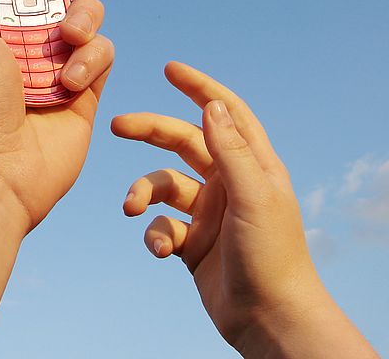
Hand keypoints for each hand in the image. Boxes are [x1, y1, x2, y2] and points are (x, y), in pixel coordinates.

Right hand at [112, 62, 376, 357]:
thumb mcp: (253, 196)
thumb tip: (210, 104)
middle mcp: (228, 183)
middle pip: (183, 142)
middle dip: (150, 131)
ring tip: (131, 207)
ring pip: (164, 187)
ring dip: (143, 193)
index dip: (199, 87)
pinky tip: (162, 251)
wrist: (269, 320)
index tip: (170, 69)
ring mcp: (209, 213)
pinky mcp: (193, 243)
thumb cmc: (271, 256)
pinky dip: (154, 235)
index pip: (225, 113)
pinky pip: (161, 226)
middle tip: (116, 125)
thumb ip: (230, 150)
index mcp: (251, 165)